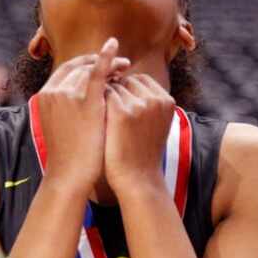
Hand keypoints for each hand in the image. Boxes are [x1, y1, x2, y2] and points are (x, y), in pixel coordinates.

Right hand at [35, 38, 128, 189]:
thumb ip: (64, 106)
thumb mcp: (58, 124)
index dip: (84, 64)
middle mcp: (52, 91)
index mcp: (43, 96)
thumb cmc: (69, 154)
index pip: (65, 71)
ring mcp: (67, 94)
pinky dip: (106, 57)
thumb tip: (80, 95)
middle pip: (77, 67)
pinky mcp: (85, 100)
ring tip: (125, 66)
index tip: (100, 64)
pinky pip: (97, 72)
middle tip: (119, 63)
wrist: (70, 174)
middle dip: (97, 61)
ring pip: (89, 69)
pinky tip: (114, 46)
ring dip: (108, 63)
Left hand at [104, 74, 175, 194]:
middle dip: (114, 91)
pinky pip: (102, 96)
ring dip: (103, 97)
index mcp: (166, 100)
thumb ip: (146, 101)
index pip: (140, 79)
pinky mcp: (122, 113)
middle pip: (126, 81)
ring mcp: (140, 105)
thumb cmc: (140, 151)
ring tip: (97, 114)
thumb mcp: (153, 122)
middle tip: (104, 108)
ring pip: (113, 87)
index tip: (115, 101)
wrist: (136, 179)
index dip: (125, 88)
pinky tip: (91, 116)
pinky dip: (95, 103)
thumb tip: (124, 79)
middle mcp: (156, 99)